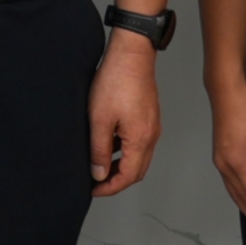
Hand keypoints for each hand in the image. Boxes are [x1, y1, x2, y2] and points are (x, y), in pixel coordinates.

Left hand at [88, 33, 162, 195]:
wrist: (132, 54)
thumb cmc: (116, 82)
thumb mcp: (99, 119)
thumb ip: (99, 149)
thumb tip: (99, 173)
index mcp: (141, 140)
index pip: (128, 176)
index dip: (110, 187)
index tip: (93, 190)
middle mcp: (151, 136)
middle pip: (137, 170)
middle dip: (117, 180)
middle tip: (96, 182)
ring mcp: (152, 126)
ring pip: (139, 157)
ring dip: (121, 165)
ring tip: (99, 165)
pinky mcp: (148, 117)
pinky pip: (139, 143)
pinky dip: (125, 151)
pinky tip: (108, 144)